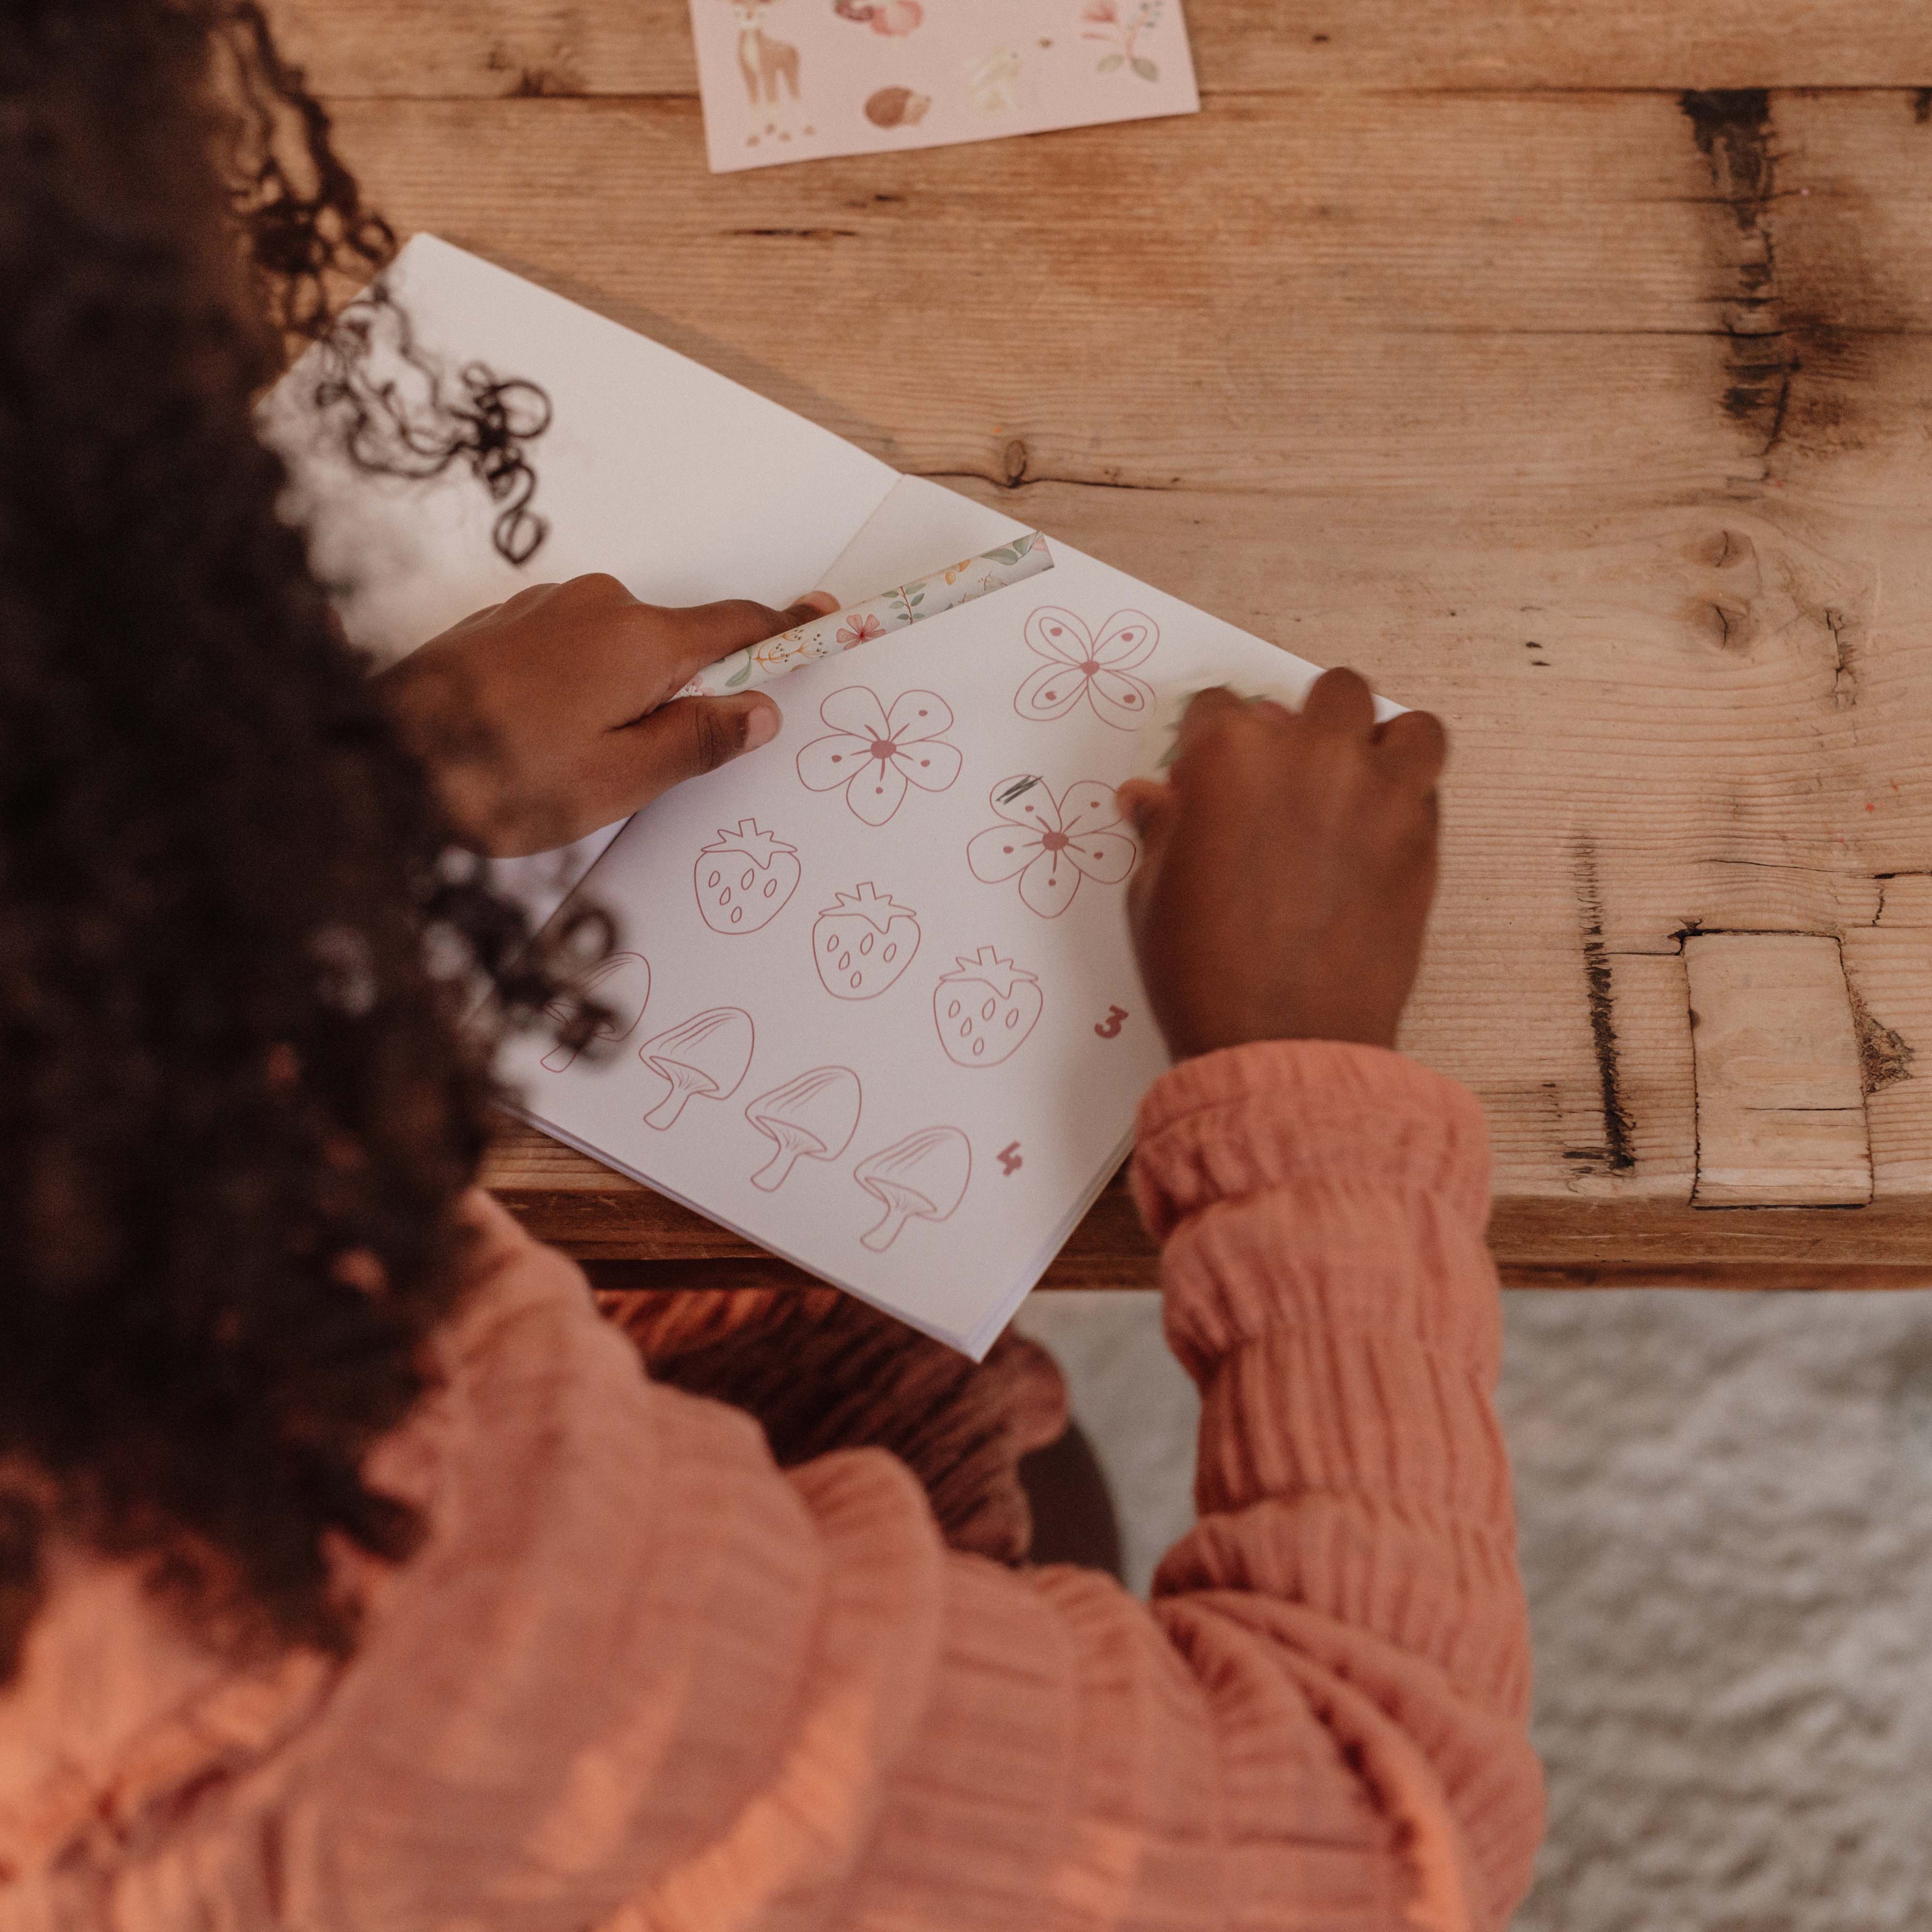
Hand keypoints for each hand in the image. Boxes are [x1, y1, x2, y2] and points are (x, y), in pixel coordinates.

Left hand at [375, 574, 835, 855]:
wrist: (366, 754)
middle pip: (678, 646)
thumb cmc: (492, 778)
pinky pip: (574, 652)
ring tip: (573, 768)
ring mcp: (546, 609)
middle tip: (646, 769)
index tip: (827, 617)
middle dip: (685, 697)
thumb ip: (695, 742)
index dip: (788, 630)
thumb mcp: (616, 781)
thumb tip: (757, 712)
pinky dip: (581, 690)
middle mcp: (596, 606)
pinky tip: (542, 741)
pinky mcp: (506, 626)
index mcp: (638, 642)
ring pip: (622, 654)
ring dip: (625, 701)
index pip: (739, 627)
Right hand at [1114, 670, 1446, 1059]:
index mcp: (1228, 756)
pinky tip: (1375, 833)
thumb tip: (1150, 797)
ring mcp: (1376, 791)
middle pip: (1324, 694)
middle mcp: (1309, 755)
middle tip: (1288, 777)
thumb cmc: (1202, 971)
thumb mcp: (1153, 892)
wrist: (1280, 1042)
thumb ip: (1162, 829)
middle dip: (1304, 726)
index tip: (1210, 778)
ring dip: (1378, 743)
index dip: (1211, 744)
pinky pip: (1428, 785)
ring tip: (1355, 786)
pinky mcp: (1422, 837)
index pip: (1219, 706)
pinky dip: (1408, 794)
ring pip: (1399, 723)